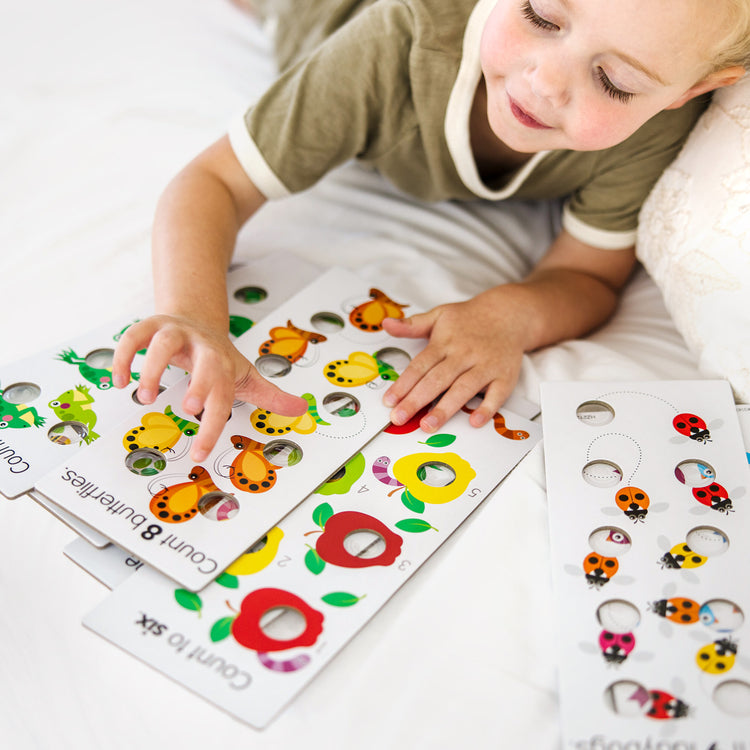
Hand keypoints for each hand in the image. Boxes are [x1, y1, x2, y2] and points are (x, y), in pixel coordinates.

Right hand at [112, 315, 306, 460]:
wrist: (197, 317)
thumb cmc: (218, 357)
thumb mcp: (246, 376)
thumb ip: (270, 395)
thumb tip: (302, 410)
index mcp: (223, 362)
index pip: (223, 394)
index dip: (213, 423)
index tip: (200, 452)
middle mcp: (201, 345)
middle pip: (204, 360)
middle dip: (199, 381)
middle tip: (189, 408)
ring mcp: (175, 332)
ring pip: (163, 341)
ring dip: (153, 368)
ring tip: (146, 396)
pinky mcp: (151, 325)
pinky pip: (134, 336)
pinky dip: (123, 356)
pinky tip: (119, 382)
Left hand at [381, 287, 528, 432]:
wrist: (509, 314)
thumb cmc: (469, 320)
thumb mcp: (439, 315)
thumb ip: (411, 325)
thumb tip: (386, 324)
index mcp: (445, 343)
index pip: (420, 366)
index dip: (403, 384)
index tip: (389, 401)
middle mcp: (464, 355)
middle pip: (437, 380)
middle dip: (416, 400)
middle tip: (399, 418)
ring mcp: (485, 366)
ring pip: (463, 389)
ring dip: (445, 408)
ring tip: (428, 425)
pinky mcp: (505, 376)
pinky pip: (496, 395)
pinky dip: (487, 408)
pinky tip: (474, 421)